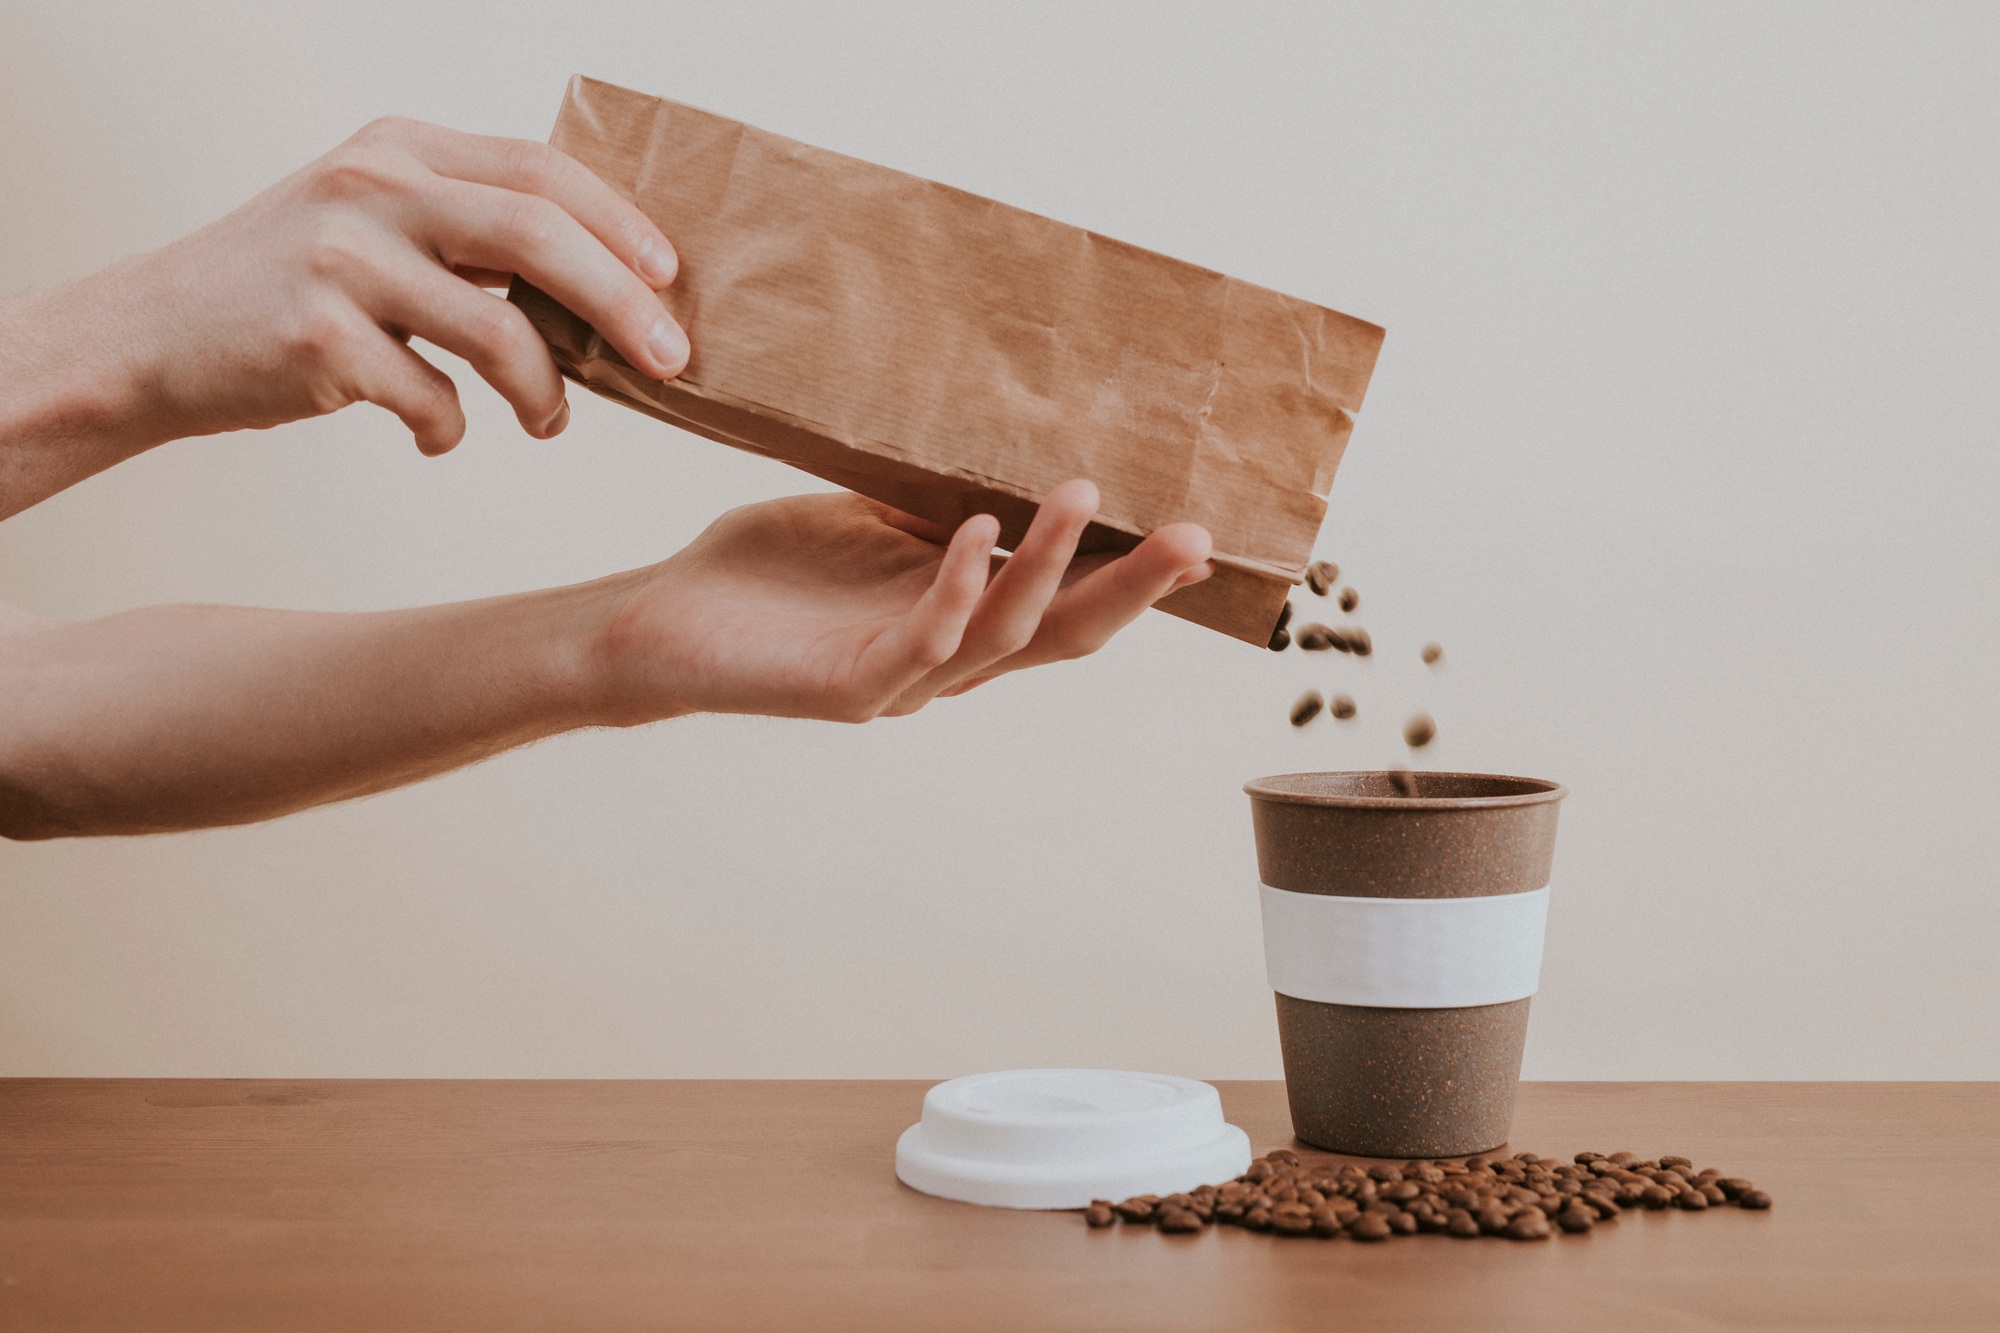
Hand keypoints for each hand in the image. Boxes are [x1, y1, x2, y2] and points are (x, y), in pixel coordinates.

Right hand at [64, 117, 684, 454]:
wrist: (151, 338)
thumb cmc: (290, 289)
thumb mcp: (373, 222)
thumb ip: (469, 229)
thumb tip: (608, 283)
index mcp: (399, 151)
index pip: (538, 170)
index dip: (618, 223)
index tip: (671, 276)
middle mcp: (371, 190)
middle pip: (537, 236)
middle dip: (622, 304)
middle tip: (670, 361)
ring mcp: (340, 262)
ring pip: (498, 331)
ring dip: (544, 392)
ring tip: (547, 422)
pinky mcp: (317, 339)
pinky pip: (433, 400)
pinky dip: (451, 430)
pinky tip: (437, 436)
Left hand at [594, 480, 1213, 722]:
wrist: (661, 624)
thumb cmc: (768, 571)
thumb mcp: (871, 518)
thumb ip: (938, 499)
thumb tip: (1009, 441)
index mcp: (960, 618)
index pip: (1066, 603)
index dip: (1133, 576)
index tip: (1198, 529)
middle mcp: (947, 659)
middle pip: (1063, 634)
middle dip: (1132, 589)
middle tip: (1195, 537)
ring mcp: (903, 679)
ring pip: (1002, 635)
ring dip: (1048, 566)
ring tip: (1081, 496)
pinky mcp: (848, 688)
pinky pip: (918, 641)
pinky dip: (953, 584)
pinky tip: (974, 529)